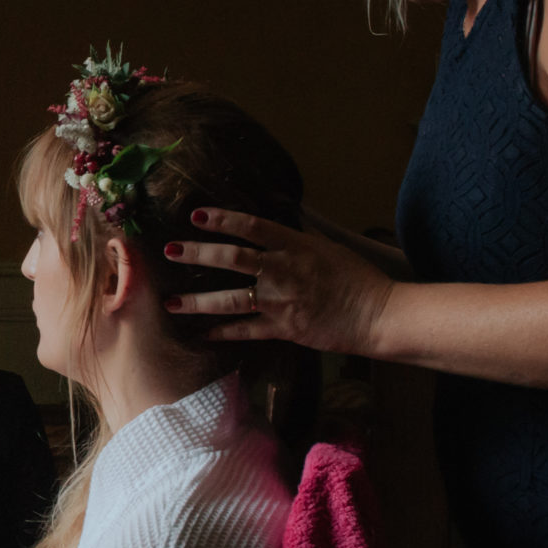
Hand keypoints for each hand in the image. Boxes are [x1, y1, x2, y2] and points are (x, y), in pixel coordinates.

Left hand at [164, 207, 396, 354]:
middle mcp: (284, 270)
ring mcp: (281, 301)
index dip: (223, 220)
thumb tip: (276, 214)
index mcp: (296, 245)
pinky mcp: (284, 329)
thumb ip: (295, 235)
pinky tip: (201, 333)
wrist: (377, 314)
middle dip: (197, 254)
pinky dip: (222, 332)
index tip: (196, 216)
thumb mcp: (327, 245)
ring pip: (230, 300)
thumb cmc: (355, 277)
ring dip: (197, 302)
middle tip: (170, 251)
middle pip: (232, 258)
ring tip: (170, 302)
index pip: (253, 227)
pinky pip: (245, 331)